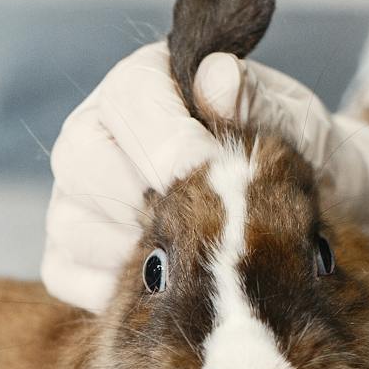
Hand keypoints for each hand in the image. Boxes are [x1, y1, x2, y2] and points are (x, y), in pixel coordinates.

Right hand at [44, 42, 368, 310]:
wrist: (300, 224)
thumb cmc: (292, 162)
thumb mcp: (299, 125)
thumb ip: (262, 100)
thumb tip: (217, 80)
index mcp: (145, 83)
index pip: (128, 98)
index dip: (166, 138)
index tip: (210, 169)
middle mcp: (95, 134)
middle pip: (82, 160)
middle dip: (145, 200)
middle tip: (204, 226)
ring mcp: (74, 198)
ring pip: (72, 222)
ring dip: (136, 249)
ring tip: (193, 256)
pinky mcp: (68, 255)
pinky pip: (68, 274)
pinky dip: (114, 289)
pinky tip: (165, 285)